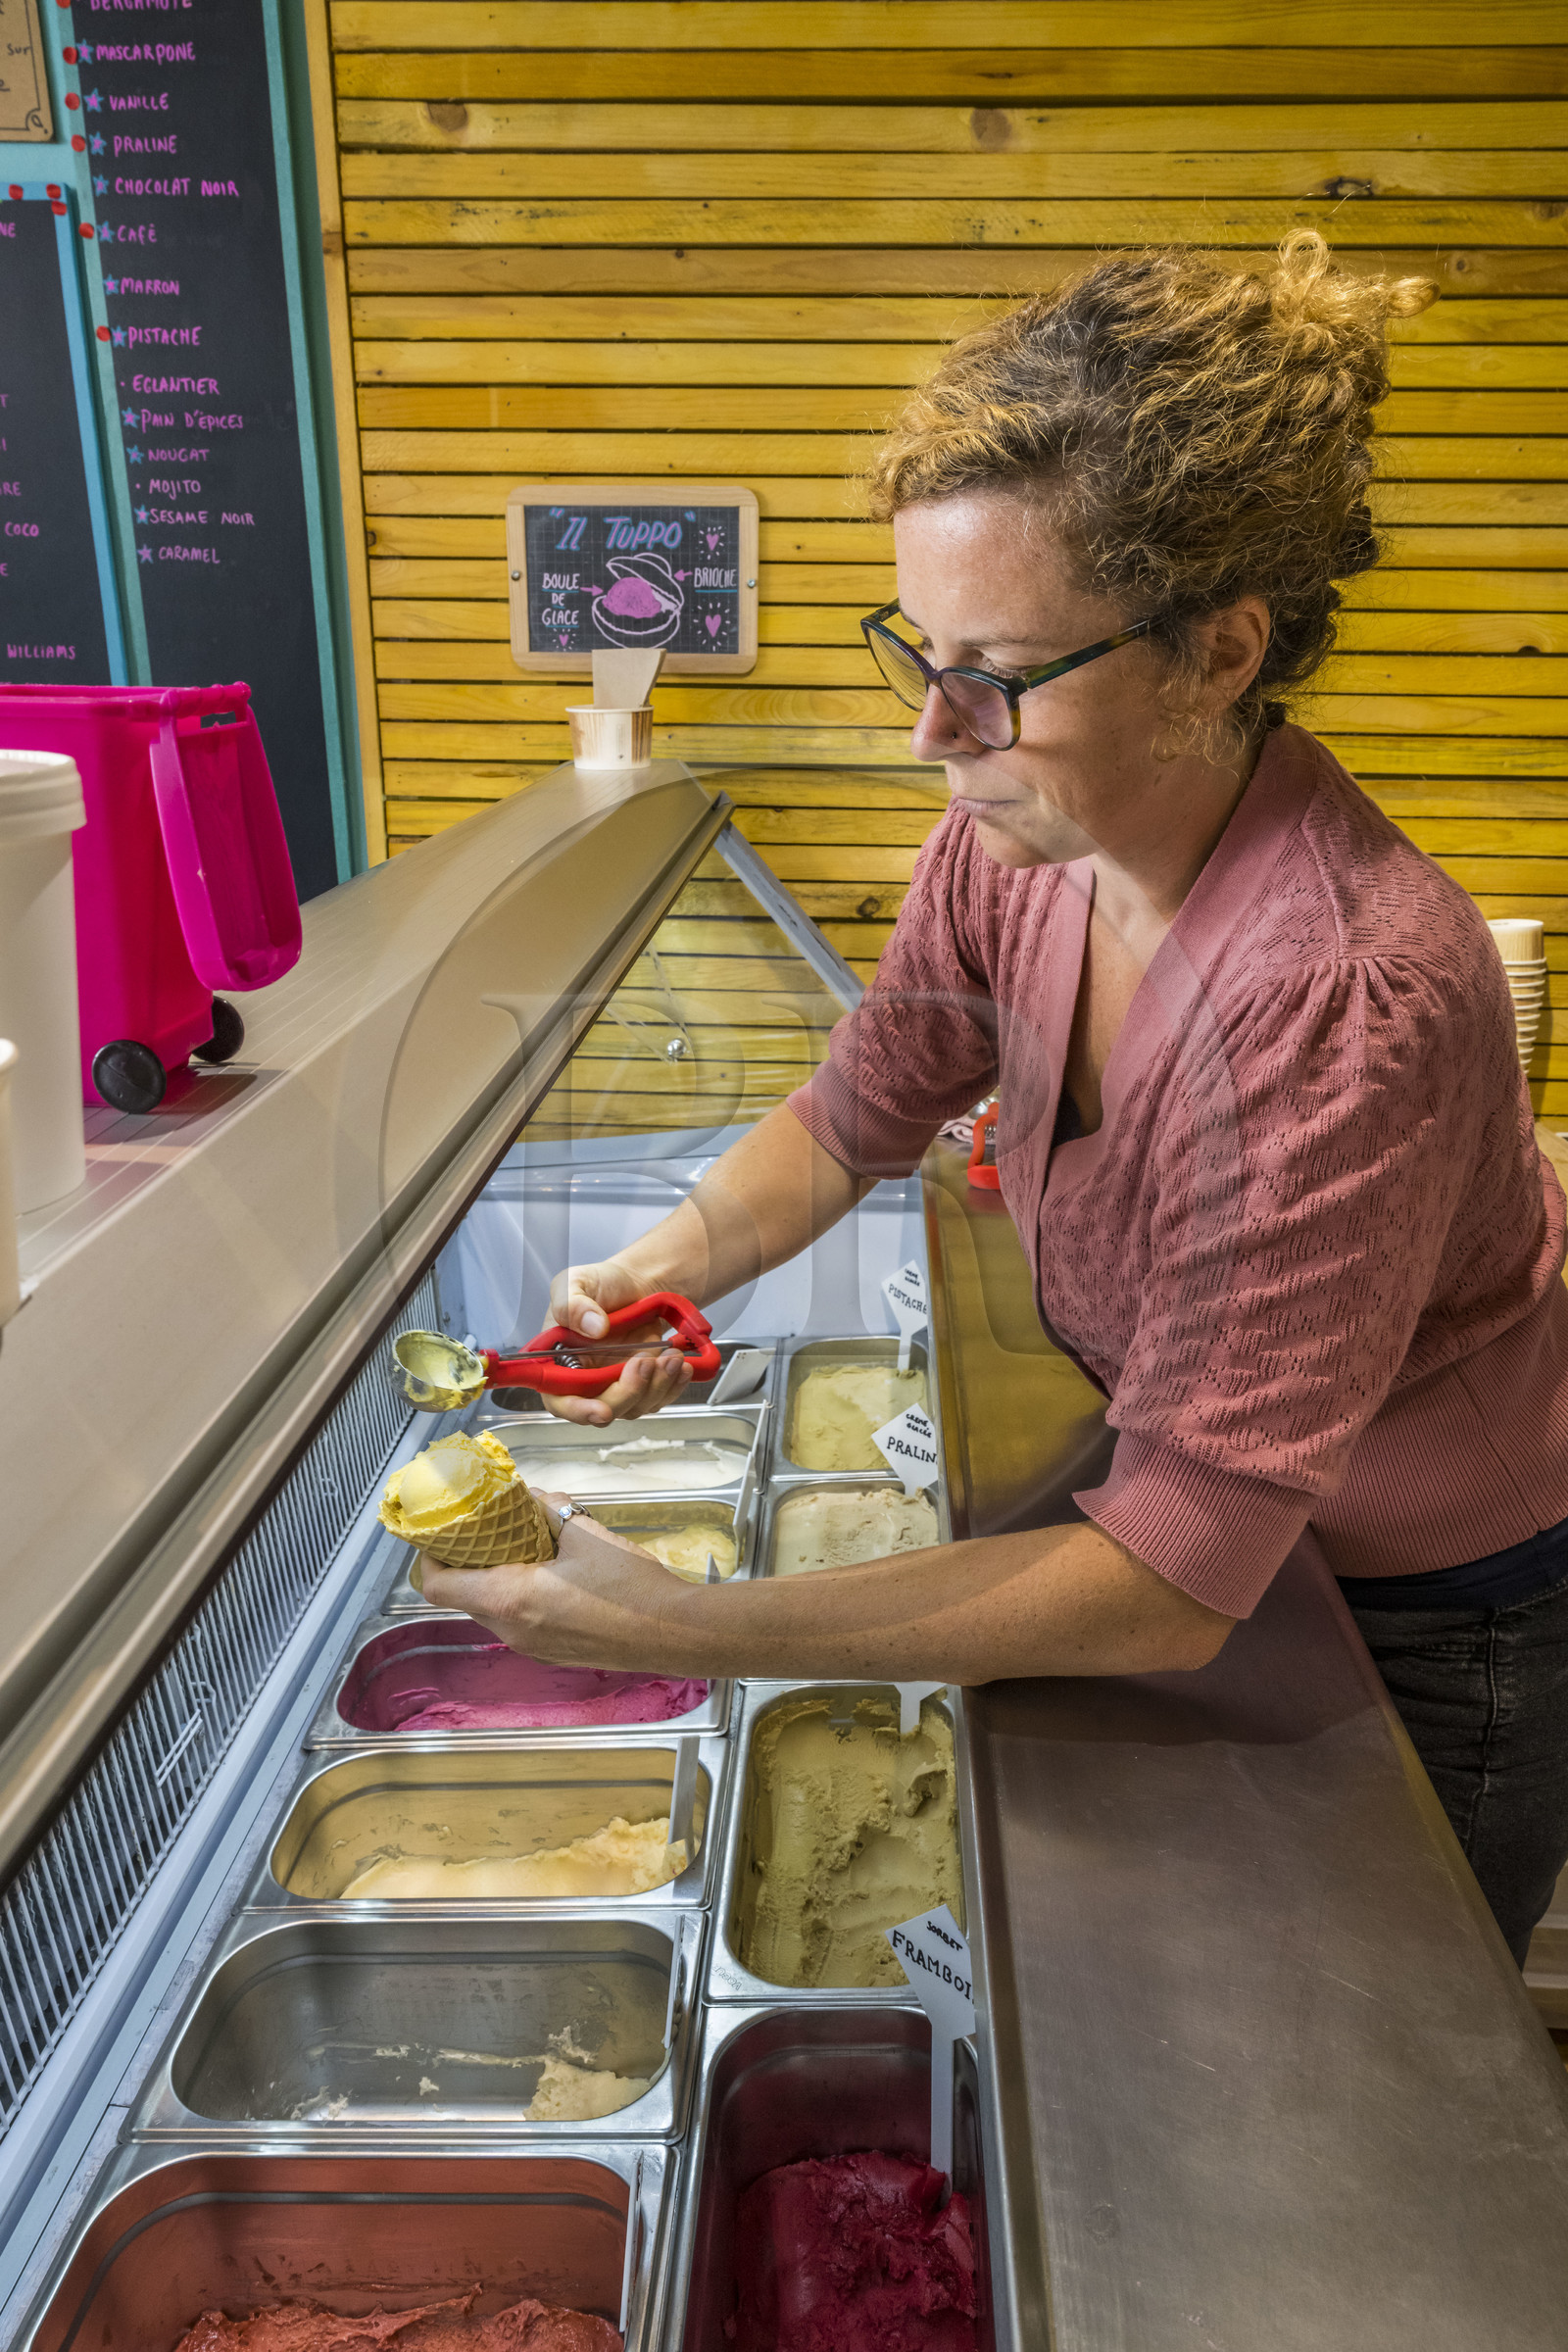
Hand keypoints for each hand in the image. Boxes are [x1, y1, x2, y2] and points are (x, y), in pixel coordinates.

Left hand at [417, 1493, 689, 1668]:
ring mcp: (530, 1646)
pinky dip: (518, 1597)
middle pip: (463, 1596)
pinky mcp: (551, 1652)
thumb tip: (530, 1498)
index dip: (428, 1557)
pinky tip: (549, 1574)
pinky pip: (517, 1622)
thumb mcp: (585, 1533)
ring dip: (494, 1580)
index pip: (437, 1586)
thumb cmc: (631, 1586)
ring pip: (491, 1610)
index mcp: (509, 1598)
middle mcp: (511, 1630)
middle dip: (466, 1563)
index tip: (441, 1534)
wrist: (673, 1632)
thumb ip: (549, 1511)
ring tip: (521, 1548)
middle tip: (483, 1532)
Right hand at [542, 1258, 694, 1425]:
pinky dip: (671, 1385)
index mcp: (558, 1362)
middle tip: (644, 1360)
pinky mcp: (640, 1384)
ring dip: (656, 1385)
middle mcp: (584, 1380)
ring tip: (670, 1355)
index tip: (601, 1410)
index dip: (579, 1410)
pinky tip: (679, 1365)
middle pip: (602, 1409)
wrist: (636, 1284)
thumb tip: (594, 1328)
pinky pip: (657, 1398)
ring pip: (634, 1407)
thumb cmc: (601, 1284)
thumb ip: (573, 1305)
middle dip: (628, 1392)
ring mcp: (613, 1384)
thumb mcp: (575, 1282)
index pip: (560, 1401)